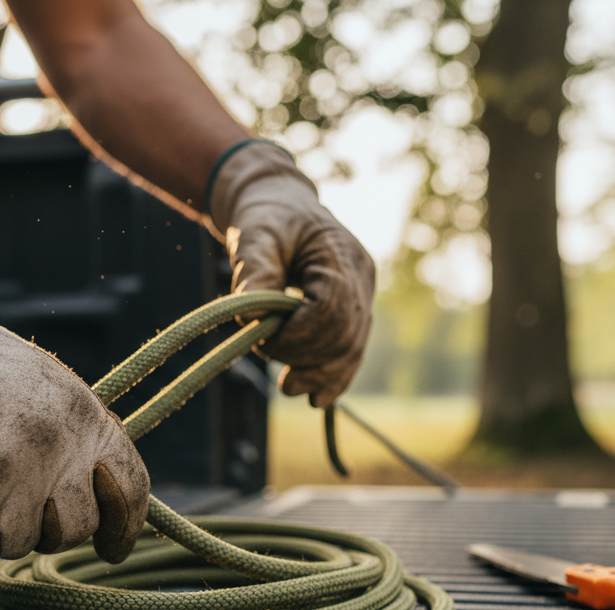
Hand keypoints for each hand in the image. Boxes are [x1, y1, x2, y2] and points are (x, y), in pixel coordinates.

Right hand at [0, 256, 148, 565]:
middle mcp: (55, 455)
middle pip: (72, 529)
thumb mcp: (47, 384)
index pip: (130, 487)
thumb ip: (75, 436)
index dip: (124, 526)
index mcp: (85, 420)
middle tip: (9, 500)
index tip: (113, 548)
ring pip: (14, 543)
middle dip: (45, 526)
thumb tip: (93, 492)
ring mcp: (7, 483)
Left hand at [208, 141, 374, 406]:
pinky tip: (316, 398)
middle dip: (308, 358)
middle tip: (271, 363)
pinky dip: (333, 376)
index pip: (332, 310)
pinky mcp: (352, 313)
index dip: (299, 335)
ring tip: (290, 388)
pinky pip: (349, 351)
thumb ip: (255, 272)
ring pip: (352, 349)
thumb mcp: (254, 235)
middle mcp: (361, 279)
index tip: (263, 340)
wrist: (280, 206)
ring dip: (321, 374)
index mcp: (341, 256)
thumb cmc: (266, 217)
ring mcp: (362, 297)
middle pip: (346, 335)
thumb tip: (252, 316)